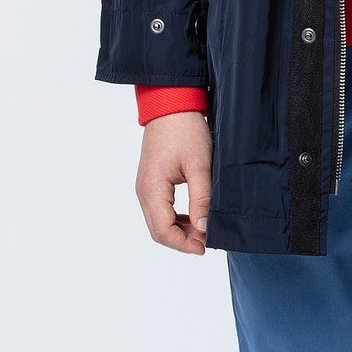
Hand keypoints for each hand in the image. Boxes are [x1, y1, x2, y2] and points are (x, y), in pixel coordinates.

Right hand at [136, 110, 211, 253]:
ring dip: (180, 230)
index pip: (162, 231)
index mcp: (152, 189)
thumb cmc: (185, 130)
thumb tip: (203, 228)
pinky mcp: (151, 182)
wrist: (171, 104)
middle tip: (207, 241)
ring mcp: (145, 187)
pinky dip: (176, 218)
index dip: (183, 244)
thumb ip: (202, 199)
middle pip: (158, 230)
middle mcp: (143, 191)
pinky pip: (160, 210)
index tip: (205, 247)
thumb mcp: (199, 165)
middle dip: (182, 241)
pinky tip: (194, 216)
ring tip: (203, 230)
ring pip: (158, 222)